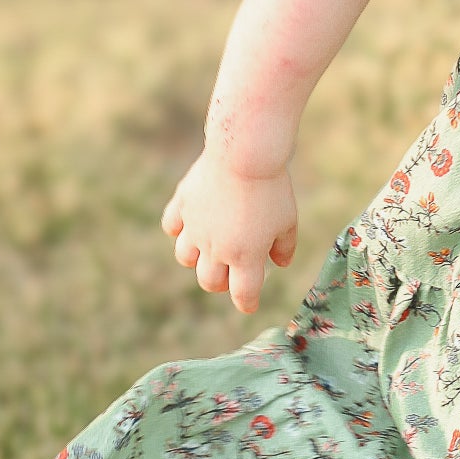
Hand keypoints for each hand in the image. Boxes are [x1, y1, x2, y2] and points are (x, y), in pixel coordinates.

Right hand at [161, 151, 297, 315]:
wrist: (245, 154)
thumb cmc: (272, 188)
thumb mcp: (288, 221)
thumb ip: (284, 247)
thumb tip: (280, 264)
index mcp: (245, 257)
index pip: (243, 294)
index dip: (247, 303)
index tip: (249, 304)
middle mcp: (216, 248)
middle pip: (210, 281)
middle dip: (220, 283)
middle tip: (231, 272)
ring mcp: (195, 228)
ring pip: (185, 258)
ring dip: (197, 259)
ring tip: (210, 248)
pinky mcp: (182, 205)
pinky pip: (171, 226)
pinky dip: (178, 229)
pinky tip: (190, 224)